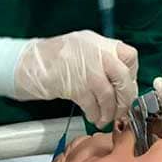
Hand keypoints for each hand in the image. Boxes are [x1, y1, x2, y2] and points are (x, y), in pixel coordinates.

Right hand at [14, 31, 138, 127]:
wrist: (30, 64)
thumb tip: (122, 83)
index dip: (132, 75)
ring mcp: (87, 69)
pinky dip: (95, 113)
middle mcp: (97, 53)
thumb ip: (103, 60)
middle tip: (121, 110)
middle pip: (123, 78)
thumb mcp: (84, 49)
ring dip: (109, 111)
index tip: (126, 87)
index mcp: (101, 43)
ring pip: (108, 95)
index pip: (129, 56)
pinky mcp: (76, 86)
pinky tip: (93, 117)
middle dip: (125, 98)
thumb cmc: (57, 59)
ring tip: (105, 118)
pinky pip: (92, 104)